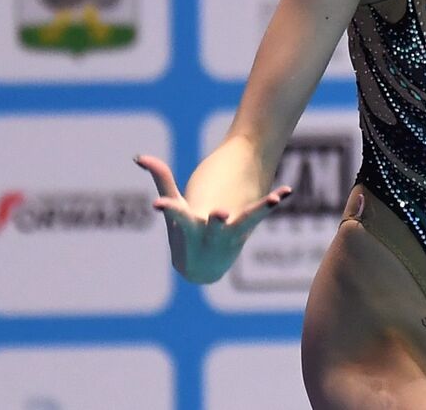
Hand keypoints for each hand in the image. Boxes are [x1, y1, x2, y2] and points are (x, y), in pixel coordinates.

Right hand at [134, 154, 292, 284]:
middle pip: (212, 225)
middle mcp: (207, 233)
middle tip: (218, 214)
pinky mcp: (243, 232)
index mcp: (186, 225)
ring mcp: (228, 234)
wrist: (200, 269)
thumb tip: (139, 156)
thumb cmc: (182, 236)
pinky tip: (287, 190)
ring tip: (274, 199)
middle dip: (215, 220)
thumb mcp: (172, 208)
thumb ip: (161, 179)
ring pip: (245, 221)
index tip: (157, 205)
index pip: (174, 214)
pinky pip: (259, 215)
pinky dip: (271, 203)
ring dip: (258, 210)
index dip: (166, 207)